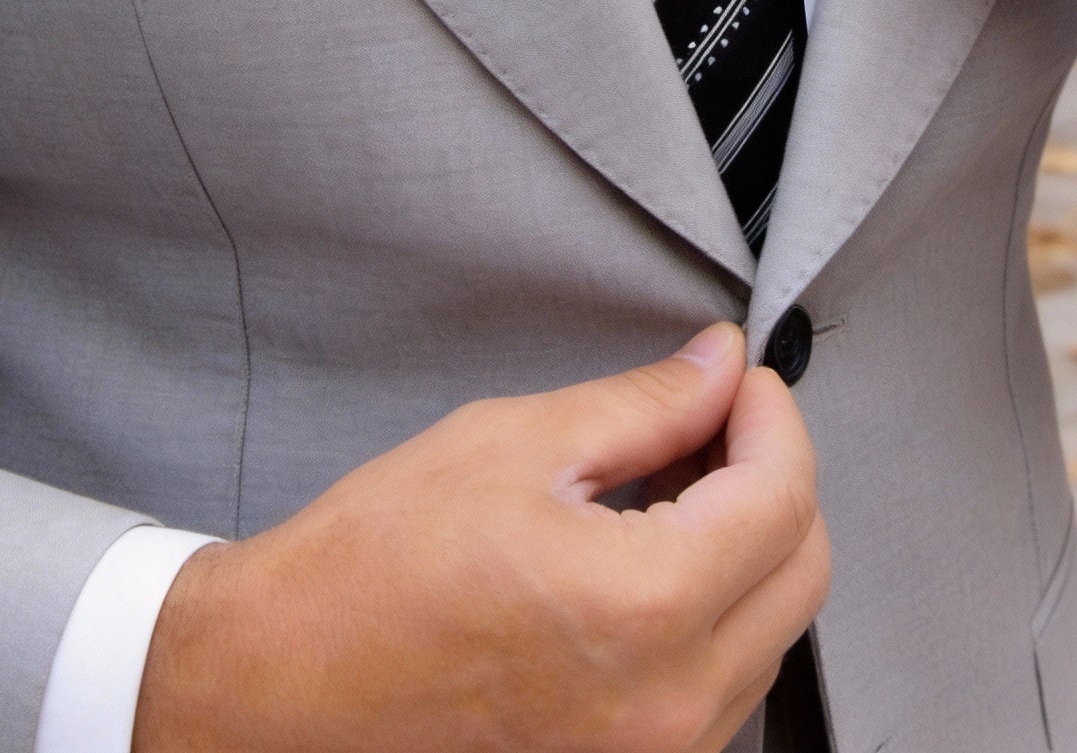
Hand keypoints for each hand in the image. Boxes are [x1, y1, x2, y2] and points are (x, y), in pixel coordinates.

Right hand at [132, 323, 829, 752]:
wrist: (275, 690)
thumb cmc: (371, 570)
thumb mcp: (515, 444)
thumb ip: (645, 405)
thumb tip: (720, 366)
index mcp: (646, 612)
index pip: (783, 496)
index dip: (772, 415)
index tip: (743, 378)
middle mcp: (668, 709)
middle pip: (802, 572)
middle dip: (774, 476)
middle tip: (714, 419)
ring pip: (767, 634)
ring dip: (744, 546)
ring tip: (667, 485)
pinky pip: (718, 688)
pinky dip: (709, 613)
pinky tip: (645, 558)